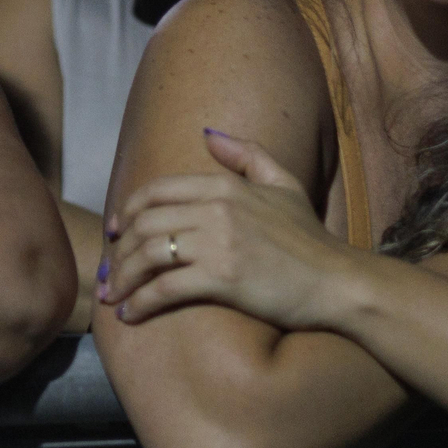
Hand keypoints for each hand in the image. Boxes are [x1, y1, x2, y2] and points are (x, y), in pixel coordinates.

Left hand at [98, 130, 360, 327]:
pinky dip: (140, 302)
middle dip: (118, 251)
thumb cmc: (310, 239)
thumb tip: (207, 132)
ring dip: (122, 279)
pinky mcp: (223, 278)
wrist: (338, 282)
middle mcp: (218, 208)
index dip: (127, 211)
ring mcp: (219, 242)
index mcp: (225, 186)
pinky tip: (130, 315)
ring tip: (112, 297)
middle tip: (108, 273)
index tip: (115, 233)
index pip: (156, 191)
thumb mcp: (283, 184)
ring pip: (148, 254)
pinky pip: (165, 288)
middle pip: (145, 224)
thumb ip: (247, 154)